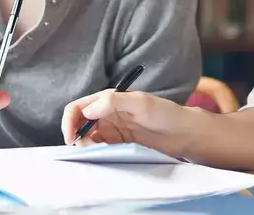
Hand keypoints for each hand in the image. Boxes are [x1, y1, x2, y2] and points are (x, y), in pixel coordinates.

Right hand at [61, 90, 195, 157]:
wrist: (183, 133)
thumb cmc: (165, 113)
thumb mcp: (140, 103)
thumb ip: (113, 102)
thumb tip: (88, 110)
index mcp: (108, 99)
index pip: (78, 107)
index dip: (69, 121)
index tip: (72, 138)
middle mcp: (106, 112)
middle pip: (78, 124)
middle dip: (76, 137)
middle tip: (85, 150)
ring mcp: (112, 128)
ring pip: (87, 137)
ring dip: (85, 146)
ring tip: (97, 153)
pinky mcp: (118, 142)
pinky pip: (98, 147)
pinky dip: (95, 152)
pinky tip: (103, 156)